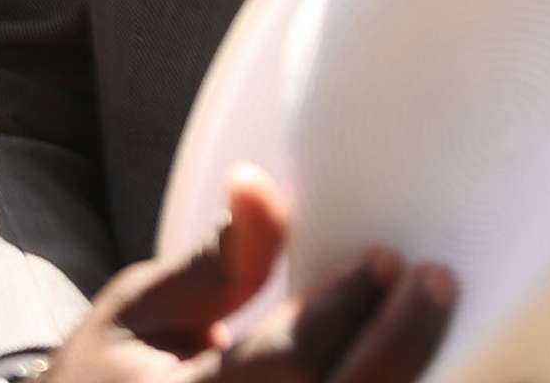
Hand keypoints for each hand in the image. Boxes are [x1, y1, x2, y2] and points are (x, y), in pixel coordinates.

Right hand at [49, 166, 452, 382]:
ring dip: (406, 375)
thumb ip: (214, 264)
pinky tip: (412, 362)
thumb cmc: (115, 372)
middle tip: (434, 281)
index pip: (289, 360)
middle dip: (398, 344)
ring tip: (431, 320)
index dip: (343, 307)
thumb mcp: (142, 307)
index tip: (385, 257)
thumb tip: (259, 185)